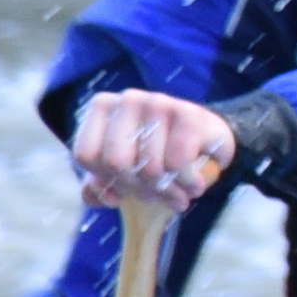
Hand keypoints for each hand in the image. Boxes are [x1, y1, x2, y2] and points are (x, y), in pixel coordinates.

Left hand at [67, 90, 232, 204]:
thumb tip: (106, 197)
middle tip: (157, 198)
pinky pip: (178, 162)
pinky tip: (194, 186)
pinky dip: (188, 182)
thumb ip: (101, 184)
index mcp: (103, 107)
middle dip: (140, 189)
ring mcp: (158, 102)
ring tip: (178, 196)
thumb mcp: (124, 169)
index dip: (105, 181)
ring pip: (149, 166)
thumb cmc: (159, 153)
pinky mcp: (187, 112)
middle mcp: (128, 99)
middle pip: (117, 162)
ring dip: (168, 192)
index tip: (123, 192)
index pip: (86, 154)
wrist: (209, 137)